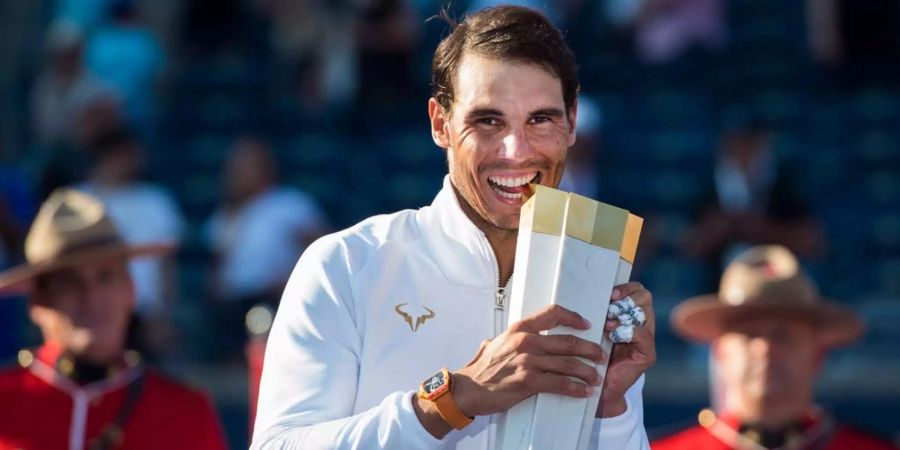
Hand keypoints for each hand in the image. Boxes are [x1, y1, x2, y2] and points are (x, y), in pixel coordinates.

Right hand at [453, 304, 606, 417]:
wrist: (468, 389)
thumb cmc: (480, 368)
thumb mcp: (494, 344)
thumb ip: (507, 338)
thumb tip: (509, 336)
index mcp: (520, 329)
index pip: (552, 313)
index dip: (573, 317)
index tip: (586, 324)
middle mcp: (526, 341)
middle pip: (568, 341)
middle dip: (589, 349)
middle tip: (600, 356)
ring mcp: (528, 361)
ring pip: (568, 363)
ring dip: (587, 371)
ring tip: (595, 378)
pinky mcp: (529, 381)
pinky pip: (560, 384)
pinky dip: (575, 388)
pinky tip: (584, 391)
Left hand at [597, 282, 655, 416]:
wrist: (598, 389)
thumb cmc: (592, 358)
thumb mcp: (593, 330)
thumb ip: (597, 314)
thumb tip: (587, 292)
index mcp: (630, 316)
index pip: (637, 290)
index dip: (626, 288)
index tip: (609, 293)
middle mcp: (642, 325)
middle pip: (644, 297)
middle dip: (626, 299)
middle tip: (609, 307)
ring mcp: (646, 340)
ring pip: (643, 314)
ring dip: (623, 315)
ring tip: (607, 324)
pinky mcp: (647, 354)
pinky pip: (643, 334)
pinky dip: (626, 332)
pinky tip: (612, 336)